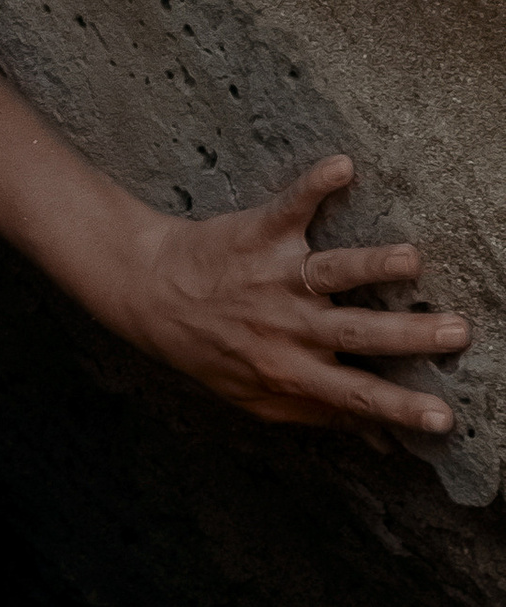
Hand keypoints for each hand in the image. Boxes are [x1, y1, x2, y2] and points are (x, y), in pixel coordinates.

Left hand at [110, 154, 469, 439]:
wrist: (148, 293)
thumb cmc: (208, 349)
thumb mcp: (253, 396)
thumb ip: (315, 414)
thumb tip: (379, 439)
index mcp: (290, 368)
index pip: (354, 393)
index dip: (399, 408)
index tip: (444, 418)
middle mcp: (287, 325)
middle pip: (357, 331)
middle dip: (409, 334)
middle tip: (458, 332)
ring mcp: (274, 277)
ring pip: (331, 272)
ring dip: (372, 265)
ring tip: (411, 260)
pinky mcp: (259, 233)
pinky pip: (290, 206)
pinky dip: (315, 185)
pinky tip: (342, 167)